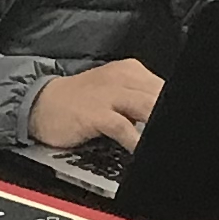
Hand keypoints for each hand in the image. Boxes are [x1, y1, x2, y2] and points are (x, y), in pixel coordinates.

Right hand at [29, 58, 164, 151]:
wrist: (41, 103)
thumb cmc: (80, 101)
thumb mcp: (114, 91)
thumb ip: (139, 99)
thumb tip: (161, 111)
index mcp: (129, 71)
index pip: (162, 86)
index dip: (171, 103)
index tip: (177, 115)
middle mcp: (121, 78)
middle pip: (159, 95)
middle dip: (168, 111)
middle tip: (174, 127)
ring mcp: (108, 95)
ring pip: (147, 106)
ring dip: (156, 122)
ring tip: (161, 137)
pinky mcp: (95, 113)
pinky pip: (123, 127)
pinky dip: (135, 139)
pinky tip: (139, 148)